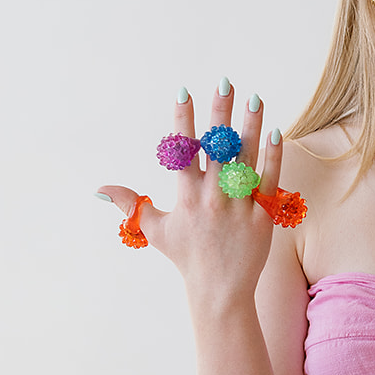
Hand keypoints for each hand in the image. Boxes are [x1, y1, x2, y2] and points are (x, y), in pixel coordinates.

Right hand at [99, 82, 283, 299]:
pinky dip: (272, 157)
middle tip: (225, 83)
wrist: (219, 291)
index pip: (184, 150)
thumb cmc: (186, 258)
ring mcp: (238, 205)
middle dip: (221, 112)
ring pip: (246, 158)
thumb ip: (130, 205)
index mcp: (186, 196)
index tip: (185, 92)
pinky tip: (274, 132)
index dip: (184, 120)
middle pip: (218, 146)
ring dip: (250, 126)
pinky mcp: (261, 216)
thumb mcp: (154, 230)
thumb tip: (99, 190)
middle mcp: (212, 197)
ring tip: (254, 98)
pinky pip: (268, 180)